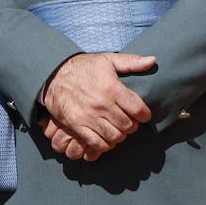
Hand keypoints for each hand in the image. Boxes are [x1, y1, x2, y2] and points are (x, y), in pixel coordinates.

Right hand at [39, 52, 154, 160]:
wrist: (53, 75)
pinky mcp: (77, 126)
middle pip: (128, 125)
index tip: (143, 115)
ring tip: (118, 129)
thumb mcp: (107, 60)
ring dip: (120, 135)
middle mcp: (101, 104)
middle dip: (132, 126)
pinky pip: (97, 143)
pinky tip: (106, 137)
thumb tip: (153, 61)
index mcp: (112, 87)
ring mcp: (88, 116)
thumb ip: (131, 62)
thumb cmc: (83, 67)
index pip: (138, 109)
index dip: (145, 115)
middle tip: (130, 122)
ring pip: (115, 136)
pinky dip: (105, 144)